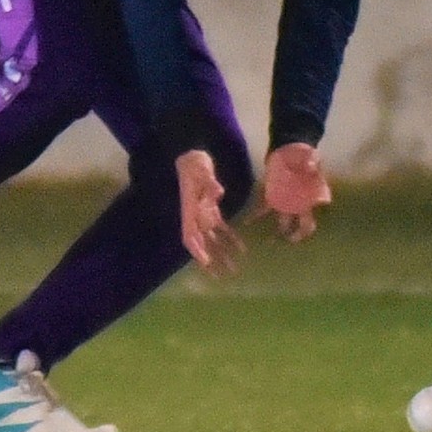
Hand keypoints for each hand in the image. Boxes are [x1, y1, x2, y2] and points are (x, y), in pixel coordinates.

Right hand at [175, 149, 243, 276]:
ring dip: (222, 255)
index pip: (189, 235)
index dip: (196, 250)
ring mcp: (203, 214)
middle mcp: (195, 217)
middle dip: (211, 261)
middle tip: (221, 277)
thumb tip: (217, 192)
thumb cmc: (194, 163)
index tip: (205, 262)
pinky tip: (242, 249)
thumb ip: (209, 182)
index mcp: (189, 210)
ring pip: (212, 240)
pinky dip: (231, 239)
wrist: (193, 154)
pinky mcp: (211, 209)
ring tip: (234, 270)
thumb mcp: (201, 170)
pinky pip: (221, 228)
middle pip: (202, 244)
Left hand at [250, 142, 331, 242]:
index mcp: (308, 199)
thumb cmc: (306, 154)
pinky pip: (263, 207)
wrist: (292, 146)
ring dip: (275, 231)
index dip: (305, 230)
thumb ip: (312, 162)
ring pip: (280, 220)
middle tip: (284, 243)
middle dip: (292, 236)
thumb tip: (310, 167)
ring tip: (266, 243)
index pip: (309, 220)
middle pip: (296, 225)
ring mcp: (284, 200)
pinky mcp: (272, 194)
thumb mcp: (312, 156)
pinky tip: (247, 222)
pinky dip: (256, 215)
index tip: (297, 237)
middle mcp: (297, 204)